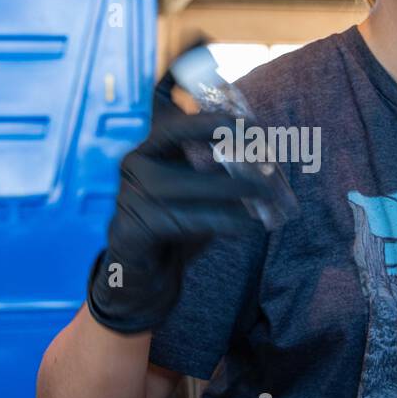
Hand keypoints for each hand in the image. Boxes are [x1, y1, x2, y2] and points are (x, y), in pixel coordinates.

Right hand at [85, 68, 270, 333]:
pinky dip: (221, 221)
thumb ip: (218, 171)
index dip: (217, 120)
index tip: (254, 127)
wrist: (143, 278)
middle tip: (268, 160)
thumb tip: (265, 157)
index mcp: (150, 150)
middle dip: (229, 145)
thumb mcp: (197, 193)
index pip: (181, 122)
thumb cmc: (175, 228)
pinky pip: (184, 220)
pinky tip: (247, 224)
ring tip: (267, 195)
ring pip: (188, 184)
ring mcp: (128, 196)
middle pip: (182, 142)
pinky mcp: (132, 228)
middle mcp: (134, 165)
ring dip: (234, 189)